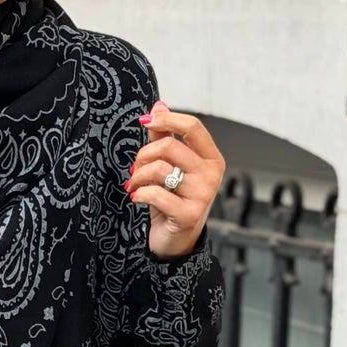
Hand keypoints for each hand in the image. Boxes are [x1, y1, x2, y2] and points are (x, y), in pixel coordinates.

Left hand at [126, 99, 225, 258]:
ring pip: (161, 169)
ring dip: (139, 176)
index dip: (168, 119)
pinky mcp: (188, 215)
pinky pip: (156, 194)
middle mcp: (211, 175)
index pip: (193, 126)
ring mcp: (202, 195)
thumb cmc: (173, 201)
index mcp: (210, 159)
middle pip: (170, 146)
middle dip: (144, 155)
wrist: (175, 241)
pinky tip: (136, 198)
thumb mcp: (170, 166)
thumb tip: (158, 105)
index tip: (146, 121)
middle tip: (136, 168)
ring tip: (135, 184)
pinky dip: (139, 194)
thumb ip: (165, 136)